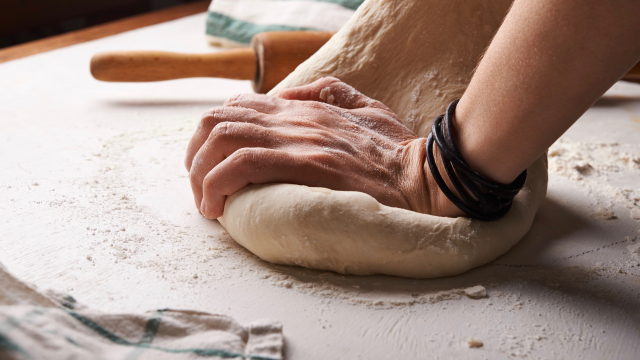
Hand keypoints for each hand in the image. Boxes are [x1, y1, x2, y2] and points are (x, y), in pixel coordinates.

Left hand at [185, 77, 460, 218]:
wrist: (425, 176)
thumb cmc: (397, 151)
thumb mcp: (366, 107)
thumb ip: (329, 92)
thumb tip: (290, 93)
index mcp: (304, 107)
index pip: (237, 107)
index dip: (213, 136)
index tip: (212, 167)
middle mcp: (294, 118)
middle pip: (218, 120)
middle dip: (195, 156)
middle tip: (201, 188)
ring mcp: (299, 139)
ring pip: (222, 139)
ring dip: (200, 173)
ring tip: (206, 203)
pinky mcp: (306, 164)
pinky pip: (242, 164)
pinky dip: (218, 184)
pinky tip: (218, 208)